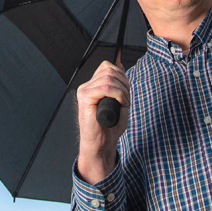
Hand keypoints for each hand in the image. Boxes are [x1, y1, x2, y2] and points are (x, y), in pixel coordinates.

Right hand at [76, 60, 129, 183]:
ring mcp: (84, 91)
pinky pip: (105, 88)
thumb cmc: (109, 126)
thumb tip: (120, 66)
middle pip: (109, 70)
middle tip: (127, 98)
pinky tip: (121, 104)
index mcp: (93, 85)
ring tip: (125, 103)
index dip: (121, 75)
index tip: (127, 90)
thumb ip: (118, 84)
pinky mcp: (85, 98)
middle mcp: (86, 85)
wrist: (101, 144)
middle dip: (124, 82)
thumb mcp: (117, 100)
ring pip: (108, 78)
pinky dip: (118, 94)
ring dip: (122, 90)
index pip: (107, 66)